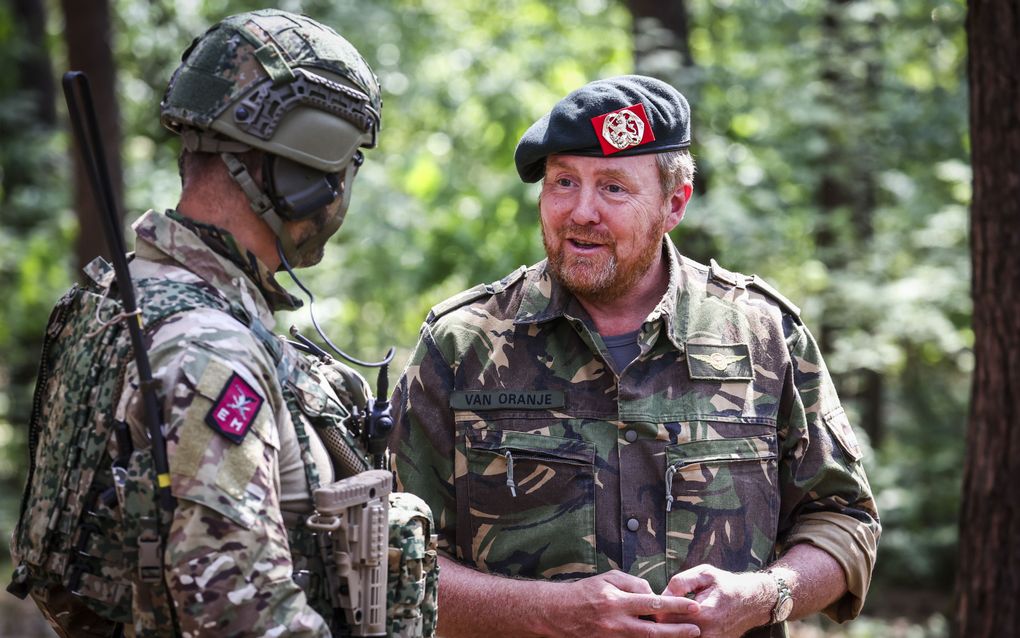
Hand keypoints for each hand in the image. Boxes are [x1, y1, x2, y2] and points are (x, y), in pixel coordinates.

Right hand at [539, 570, 700, 636]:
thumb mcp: (608, 578)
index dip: (675, 606)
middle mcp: (616, 622)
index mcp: (616, 601)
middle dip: (677, 631)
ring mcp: (612, 637)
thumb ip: (633, 583)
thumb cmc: (585, 592)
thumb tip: (653, 594)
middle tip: (696, 630)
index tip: (693, 607)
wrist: (558, 613)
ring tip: (683, 636)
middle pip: (653, 630)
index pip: (653, 604)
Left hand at [656, 565, 771, 637]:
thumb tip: (662, 595)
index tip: (653, 603)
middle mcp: (707, 633)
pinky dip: (681, 633)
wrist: (752, 603)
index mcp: (704, 613)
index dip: (657, 610)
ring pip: (679, 637)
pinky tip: (678, 624)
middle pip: (670, 633)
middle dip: (660, 622)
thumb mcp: (705, 574)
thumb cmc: (726, 585)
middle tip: (654, 611)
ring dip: (670, 629)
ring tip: (666, 617)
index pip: (667, 618)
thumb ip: (681, 582)